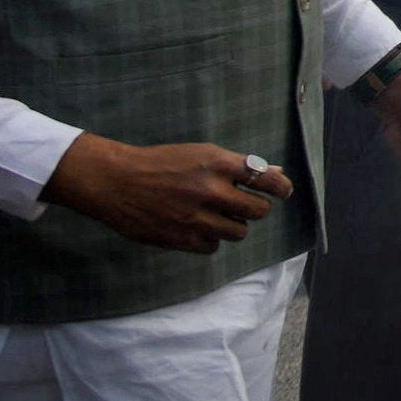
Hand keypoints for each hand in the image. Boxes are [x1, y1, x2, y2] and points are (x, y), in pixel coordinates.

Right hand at [44, 135, 291, 253]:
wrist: (117, 181)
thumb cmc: (163, 163)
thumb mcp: (202, 154)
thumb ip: (240, 166)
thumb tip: (277, 171)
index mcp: (217, 164)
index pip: (266, 178)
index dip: (281, 187)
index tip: (284, 191)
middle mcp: (210, 191)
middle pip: (257, 210)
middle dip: (257, 208)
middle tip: (247, 205)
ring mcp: (195, 217)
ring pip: (238, 232)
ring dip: (234, 225)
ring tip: (220, 216)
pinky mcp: (180, 239)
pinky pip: (213, 247)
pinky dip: (211, 239)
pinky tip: (199, 228)